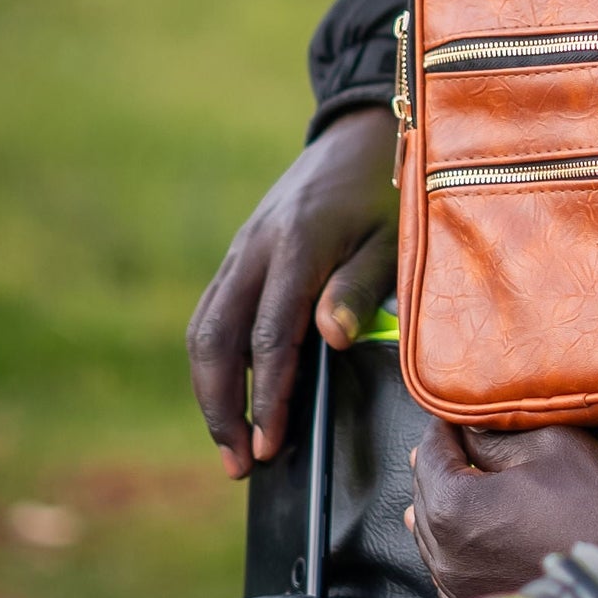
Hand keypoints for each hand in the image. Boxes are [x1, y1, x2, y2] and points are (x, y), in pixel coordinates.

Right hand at [187, 106, 398, 478]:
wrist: (359, 135)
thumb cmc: (389, 190)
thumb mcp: (393, 236)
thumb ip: (362, 285)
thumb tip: (330, 340)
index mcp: (298, 245)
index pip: (270, 336)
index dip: (268, 396)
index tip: (270, 445)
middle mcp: (257, 249)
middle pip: (216, 339)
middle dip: (221, 407)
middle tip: (240, 463)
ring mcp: (242, 250)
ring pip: (204, 327)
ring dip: (210, 390)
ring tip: (233, 443)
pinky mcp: (240, 253)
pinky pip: (212, 312)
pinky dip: (214, 359)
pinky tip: (234, 394)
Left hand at [406, 420, 597, 597]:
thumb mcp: (548, 446)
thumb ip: (494, 436)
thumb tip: (469, 429)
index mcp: (456, 508)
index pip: (430, 454)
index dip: (443, 427)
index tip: (452, 413)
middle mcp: (448, 554)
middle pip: (425, 495)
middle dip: (441, 464)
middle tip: (456, 439)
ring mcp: (461, 587)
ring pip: (433, 534)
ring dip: (444, 504)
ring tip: (459, 480)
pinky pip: (450, 567)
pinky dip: (455, 543)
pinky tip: (470, 529)